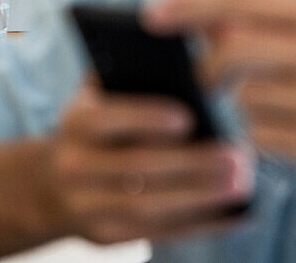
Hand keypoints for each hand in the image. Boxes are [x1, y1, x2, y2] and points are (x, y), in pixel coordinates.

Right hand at [46, 80, 252, 244]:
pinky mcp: (107, 236)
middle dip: (191, 163)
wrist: (53, 184)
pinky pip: (159, 233)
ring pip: (148, 206)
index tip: (188, 118)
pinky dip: (202, 225)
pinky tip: (236, 215)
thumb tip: (191, 60)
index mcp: (75, 123)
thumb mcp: (100, 98)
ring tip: (242, 185)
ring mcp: (87, 206)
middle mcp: (74, 166)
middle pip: (136, 167)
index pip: (106, 119)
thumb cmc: (99, 129)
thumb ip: (132, 77)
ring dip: (200, 197)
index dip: (145, 118)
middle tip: (237, 156)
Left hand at [144, 0, 295, 200]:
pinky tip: (290, 134)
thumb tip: (201, 20)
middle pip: (231, 47)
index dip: (190, 4)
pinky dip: (260, 135)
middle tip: (203, 78)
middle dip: (206, 66)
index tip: (151, 14)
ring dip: (244, 105)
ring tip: (278, 109)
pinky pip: (258, 133)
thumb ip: (271, 23)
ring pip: (242, 96)